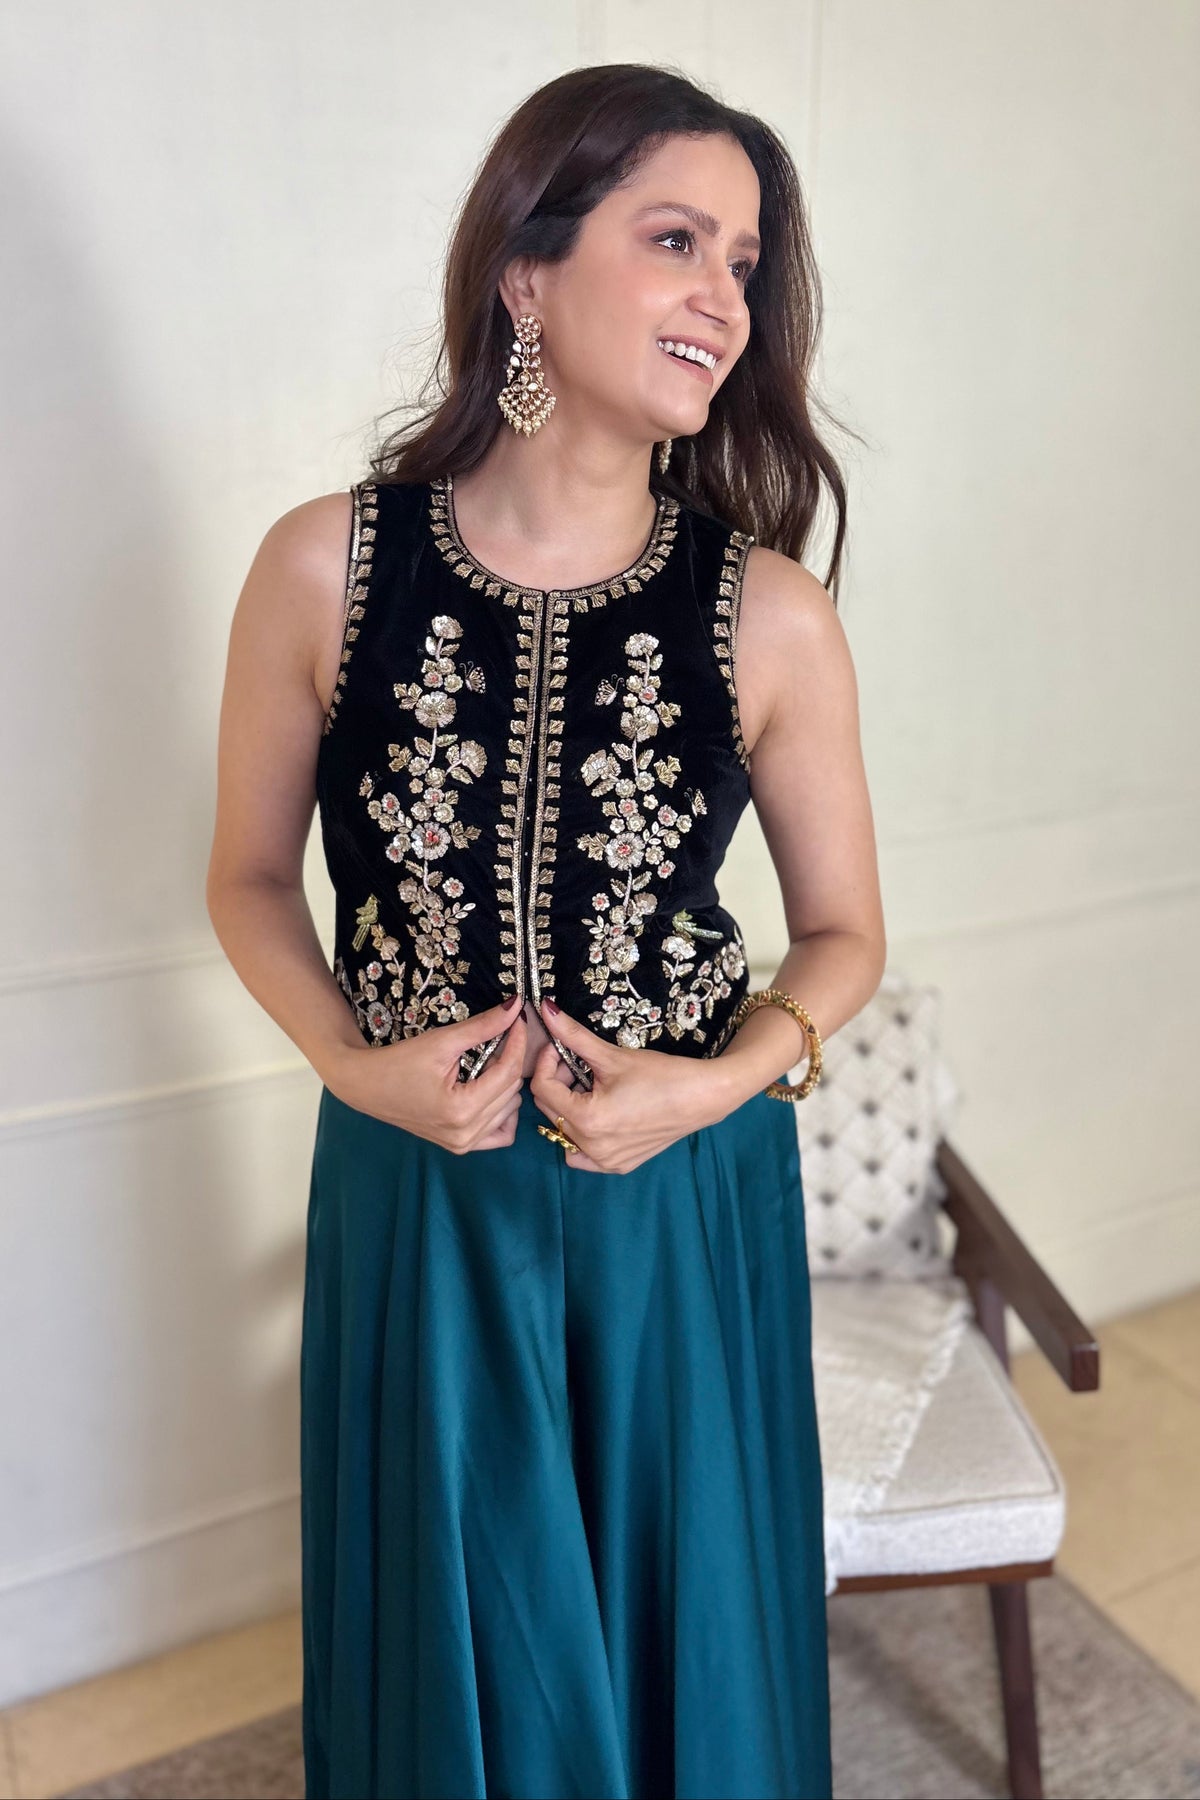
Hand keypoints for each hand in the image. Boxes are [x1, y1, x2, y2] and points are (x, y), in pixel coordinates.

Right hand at [325, 998, 527, 1151]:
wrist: (366, 1086)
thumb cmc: (399, 1062)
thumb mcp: (441, 1042)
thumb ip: (482, 1027)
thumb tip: (515, 1007)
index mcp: (461, 1110)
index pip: (507, 1073)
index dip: (517, 1042)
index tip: (518, 1020)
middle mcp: (465, 1134)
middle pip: (511, 1092)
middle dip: (511, 1061)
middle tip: (501, 1038)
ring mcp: (463, 1145)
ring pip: (510, 1111)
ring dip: (507, 1085)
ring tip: (490, 1063)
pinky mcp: (460, 1147)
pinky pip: (499, 1134)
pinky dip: (502, 1112)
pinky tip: (490, 1092)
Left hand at [528, 1000, 731, 1173]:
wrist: (700, 1097)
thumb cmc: (660, 1074)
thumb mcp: (612, 1055)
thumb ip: (574, 1036)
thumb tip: (546, 1009)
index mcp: (587, 1119)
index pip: (542, 1089)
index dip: (545, 1063)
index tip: (560, 1048)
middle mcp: (591, 1147)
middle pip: (550, 1111)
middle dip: (557, 1083)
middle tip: (578, 1064)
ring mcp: (605, 1161)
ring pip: (563, 1133)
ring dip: (567, 1109)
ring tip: (590, 1088)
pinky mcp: (618, 1165)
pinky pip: (582, 1155)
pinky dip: (581, 1136)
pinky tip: (598, 1116)